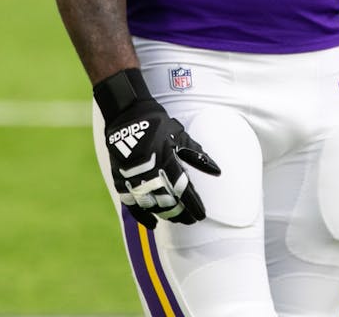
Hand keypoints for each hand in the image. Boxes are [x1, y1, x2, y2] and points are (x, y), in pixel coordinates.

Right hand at [96, 68, 220, 228]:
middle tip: (189, 220)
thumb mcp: (180, 135)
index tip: (201, 216)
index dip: (193, 205)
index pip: (183, 190)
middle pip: (168, 202)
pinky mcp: (120, 180)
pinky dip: (142, 216)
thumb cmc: (157, 123)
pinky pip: (131, 204)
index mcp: (166, 161)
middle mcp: (149, 172)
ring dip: (164, 214)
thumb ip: (197, 156)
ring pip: (151, 205)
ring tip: (174, 218)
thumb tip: (217, 171)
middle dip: (181, 213)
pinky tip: (153, 223)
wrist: (127, 114)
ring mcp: (133, 178)